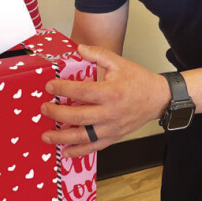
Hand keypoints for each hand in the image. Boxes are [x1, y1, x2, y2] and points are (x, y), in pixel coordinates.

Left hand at [41, 44, 170, 156]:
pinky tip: (65, 152)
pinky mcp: (114, 137)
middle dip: (57, 114)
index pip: (81, 92)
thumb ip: (98, 55)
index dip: (63, 89)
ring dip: (63, 138)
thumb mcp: (119, 62)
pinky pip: (94, 147)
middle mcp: (110, 112)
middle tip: (44, 109)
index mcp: (110, 92)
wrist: (157, 99)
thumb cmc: (138, 80)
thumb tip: (79, 49)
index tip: (49, 87)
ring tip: (47, 136)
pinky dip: (79, 151)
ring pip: (84, 137)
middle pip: (78, 117)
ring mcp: (112, 127)